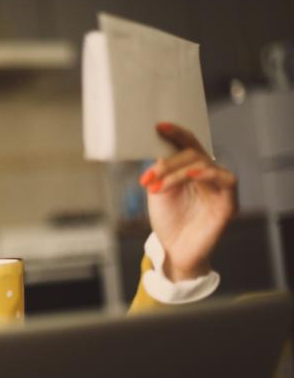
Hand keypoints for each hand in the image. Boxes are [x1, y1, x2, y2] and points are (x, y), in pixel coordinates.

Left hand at [139, 122, 236, 281]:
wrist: (173, 250)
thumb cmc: (168, 220)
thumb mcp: (158, 188)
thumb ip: (159, 168)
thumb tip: (153, 145)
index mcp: (191, 169)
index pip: (188, 143)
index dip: (175, 133)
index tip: (158, 127)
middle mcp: (208, 175)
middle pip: (193, 154)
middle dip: (168, 163)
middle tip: (149, 177)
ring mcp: (220, 188)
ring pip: (204, 165)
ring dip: (178, 172)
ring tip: (158, 185)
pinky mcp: (229, 203)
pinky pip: (227, 181)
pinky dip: (209, 174)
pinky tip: (192, 176)